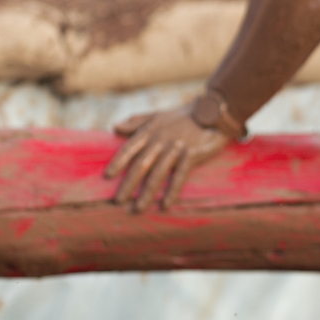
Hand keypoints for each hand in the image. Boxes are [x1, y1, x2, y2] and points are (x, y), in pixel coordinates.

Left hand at [105, 105, 231, 211]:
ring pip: (157, 173)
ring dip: (146, 192)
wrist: (213, 112)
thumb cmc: (184, 116)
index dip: (118, 162)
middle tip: (117, 201)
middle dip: (128, 184)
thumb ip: (137, 122)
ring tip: (138, 208)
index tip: (107, 176)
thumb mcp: (158, 116)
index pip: (129, 148)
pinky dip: (172, 191)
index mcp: (150, 131)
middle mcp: (160, 140)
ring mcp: (176, 148)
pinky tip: (165, 204)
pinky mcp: (192, 154)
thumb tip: (114, 127)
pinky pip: (179, 176)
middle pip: (140, 165)